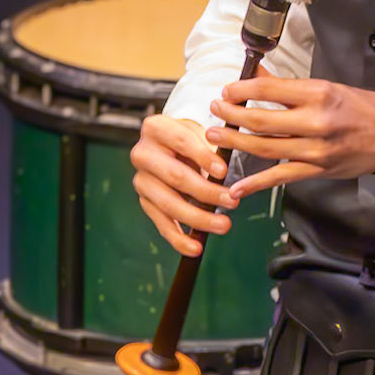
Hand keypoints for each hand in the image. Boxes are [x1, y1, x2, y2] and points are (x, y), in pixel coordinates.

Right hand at [130, 115, 233, 255]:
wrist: (170, 144)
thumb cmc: (191, 137)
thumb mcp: (200, 131)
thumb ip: (211, 145)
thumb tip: (223, 171)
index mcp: (156, 127)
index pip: (181, 141)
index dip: (203, 156)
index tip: (224, 171)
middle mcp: (142, 153)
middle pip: (175, 176)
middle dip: (206, 192)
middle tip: (233, 202)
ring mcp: (141, 180)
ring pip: (169, 204)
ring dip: (198, 218)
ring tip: (224, 225)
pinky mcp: (145, 202)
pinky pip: (161, 223)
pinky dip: (179, 238)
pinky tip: (195, 247)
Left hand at [206, 76, 374, 201]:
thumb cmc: (361, 106)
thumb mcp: (326, 87)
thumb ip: (288, 86)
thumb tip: (255, 74)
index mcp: (319, 94)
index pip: (269, 90)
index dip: (241, 90)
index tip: (227, 91)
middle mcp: (317, 121)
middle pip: (262, 120)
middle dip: (231, 115)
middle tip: (214, 111)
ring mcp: (317, 150)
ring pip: (266, 148)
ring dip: (235, 143)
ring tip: (213, 137)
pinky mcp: (318, 171)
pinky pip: (280, 177)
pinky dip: (256, 183)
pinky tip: (237, 188)